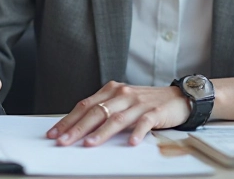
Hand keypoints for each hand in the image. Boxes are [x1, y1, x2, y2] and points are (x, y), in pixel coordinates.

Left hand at [46, 81, 189, 146]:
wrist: (178, 96)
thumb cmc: (146, 102)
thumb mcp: (122, 102)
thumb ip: (104, 110)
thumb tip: (79, 127)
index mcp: (111, 90)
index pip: (85, 105)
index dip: (68, 119)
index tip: (55, 132)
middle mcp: (122, 94)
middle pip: (96, 112)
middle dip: (77, 128)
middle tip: (64, 141)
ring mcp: (138, 103)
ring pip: (116, 118)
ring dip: (101, 132)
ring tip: (89, 144)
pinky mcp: (155, 112)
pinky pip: (144, 123)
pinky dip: (137, 132)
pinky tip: (131, 143)